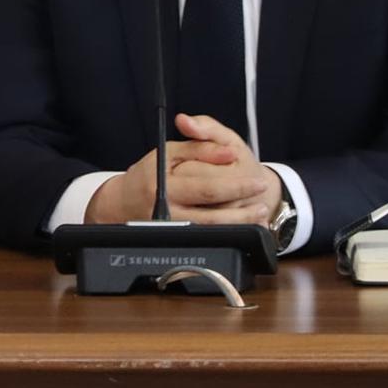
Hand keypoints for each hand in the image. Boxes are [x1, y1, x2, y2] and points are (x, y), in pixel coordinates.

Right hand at [86, 113, 280, 224]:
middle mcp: (167, 211)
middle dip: (242, 202)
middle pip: (212, 211)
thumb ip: (199, 146)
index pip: (205, 185)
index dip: (235, 182)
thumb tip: (227, 152)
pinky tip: (247, 226)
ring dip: (241, 221)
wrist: (124, 202)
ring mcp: (173, 229)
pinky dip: (231, 232)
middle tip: (263, 189)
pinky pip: (208, 238)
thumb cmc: (149, 174)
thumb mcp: (168, 151)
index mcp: (163, 185)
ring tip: (260, 210)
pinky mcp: (178, 240)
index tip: (256, 177)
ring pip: (213, 229)